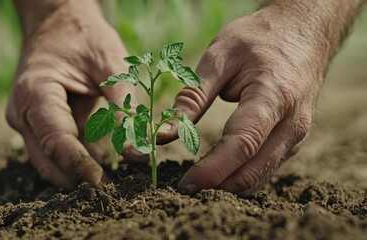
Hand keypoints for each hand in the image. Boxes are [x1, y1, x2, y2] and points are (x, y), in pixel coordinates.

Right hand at [6, 1, 144, 189]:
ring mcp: (26, 119)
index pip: (55, 139)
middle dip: (75, 176)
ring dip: (74, 173)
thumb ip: (124, 108)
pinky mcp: (38, 123)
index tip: (101, 184)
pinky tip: (97, 167)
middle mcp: (23, 110)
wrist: (60, 23)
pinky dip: (74, 160)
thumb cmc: (85, 37)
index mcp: (35, 92)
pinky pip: (54, 149)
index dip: (78, 165)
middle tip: (108, 194)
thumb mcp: (112, 65)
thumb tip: (136, 151)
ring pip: (48, 158)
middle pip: (46, 157)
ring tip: (106, 185)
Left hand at [158, 8, 325, 194]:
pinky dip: (239, 177)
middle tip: (182, 191)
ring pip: (259, 176)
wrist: (303, 32)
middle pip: (253, 170)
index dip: (213, 169)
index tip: (185, 185)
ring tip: (195, 184)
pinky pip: (264, 168)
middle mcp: (292, 123)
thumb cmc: (259, 39)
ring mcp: (296, 136)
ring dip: (227, 186)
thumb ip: (193, 97)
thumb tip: (163, 134)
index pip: (243, 143)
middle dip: (216, 186)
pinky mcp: (291, 141)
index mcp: (274, 96)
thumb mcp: (220, 56)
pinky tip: (217, 174)